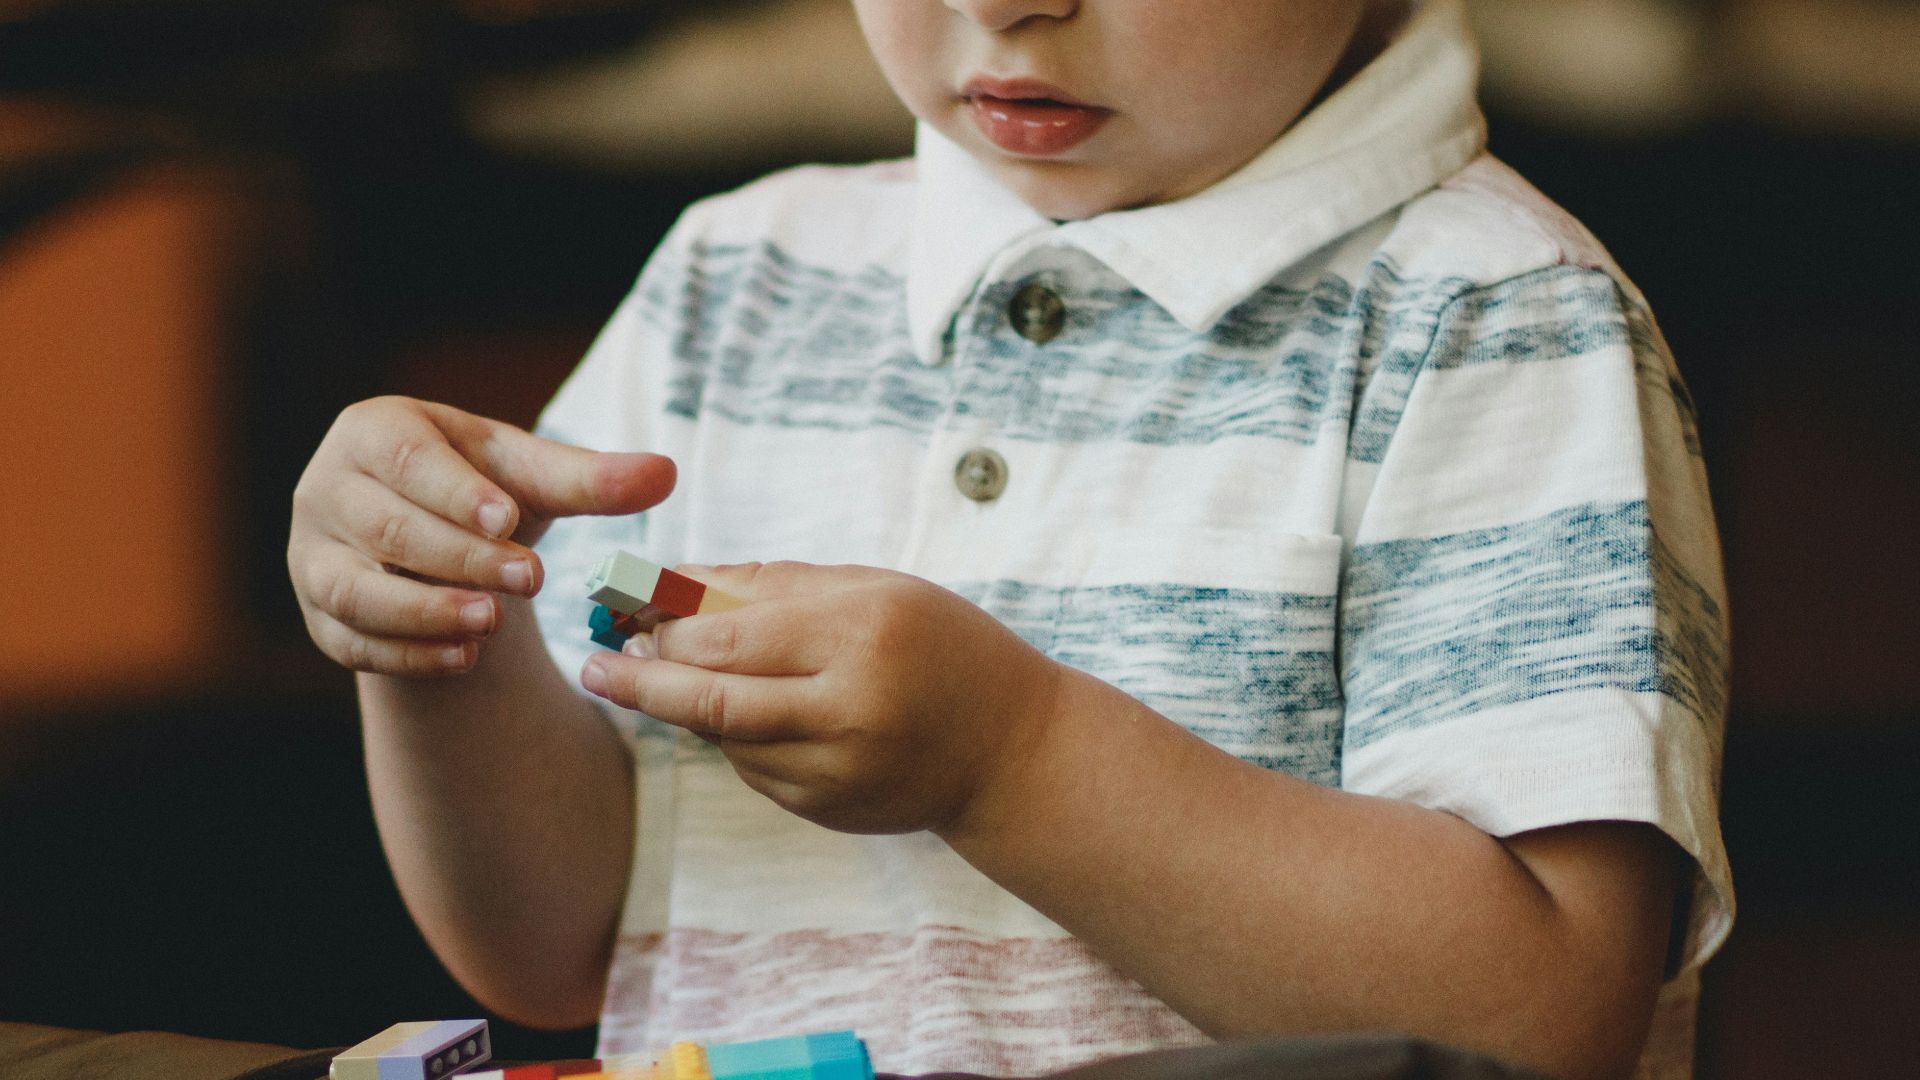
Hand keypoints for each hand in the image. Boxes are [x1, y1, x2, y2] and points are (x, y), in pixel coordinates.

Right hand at [288, 396, 674, 675]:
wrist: (434, 541)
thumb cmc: (483, 490)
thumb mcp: (532, 478)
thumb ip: (592, 479)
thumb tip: (666, 473)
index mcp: (374, 432)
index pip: (408, 460)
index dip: (456, 491)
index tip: (509, 519)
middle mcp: (327, 489)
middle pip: (386, 527)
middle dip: (459, 556)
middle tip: (528, 579)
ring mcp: (312, 556)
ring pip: (355, 589)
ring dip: (424, 611)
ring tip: (491, 624)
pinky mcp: (319, 616)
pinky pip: (352, 641)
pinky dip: (407, 655)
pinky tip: (464, 659)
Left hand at [579, 562, 1067, 835]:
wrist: (1012, 750)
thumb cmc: (940, 647)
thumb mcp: (873, 590)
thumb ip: (774, 583)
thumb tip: (674, 581)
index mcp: (861, 633)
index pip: (729, 634)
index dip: (663, 623)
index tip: (620, 607)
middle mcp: (848, 708)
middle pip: (709, 700)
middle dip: (641, 679)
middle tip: (598, 662)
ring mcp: (838, 770)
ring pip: (723, 739)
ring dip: (684, 707)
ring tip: (657, 675)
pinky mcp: (828, 810)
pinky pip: (753, 769)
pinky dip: (732, 738)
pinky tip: (742, 711)